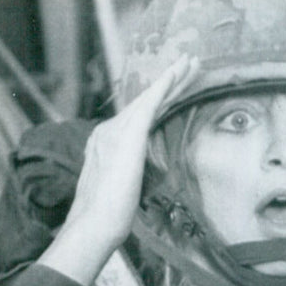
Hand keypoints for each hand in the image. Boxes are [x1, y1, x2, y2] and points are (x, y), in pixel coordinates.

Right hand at [39, 55, 199, 285]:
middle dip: (168, 82)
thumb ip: (128, 177)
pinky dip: (164, 86)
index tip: (174, 88)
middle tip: (188, 63)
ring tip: (191, 62)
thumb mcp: (121, 192)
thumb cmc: (108, 218)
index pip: (139, 117)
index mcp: (107, 144)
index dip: (159, 101)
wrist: (95, 223)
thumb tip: (138, 181)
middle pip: (145, 102)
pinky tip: (177, 73)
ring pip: (150, 98)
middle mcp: (109, 131)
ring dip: (172, 79)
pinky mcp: (128, 135)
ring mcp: (116, 131)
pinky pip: (149, 103)